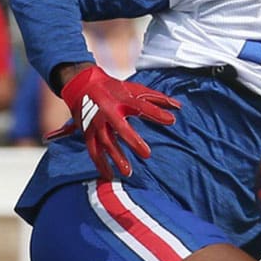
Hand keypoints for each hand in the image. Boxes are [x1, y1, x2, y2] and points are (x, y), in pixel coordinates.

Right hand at [45, 65, 179, 179]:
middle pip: (120, 128)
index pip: (141, 107)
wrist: (82, 85)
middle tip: (146, 154)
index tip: (171, 121)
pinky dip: (100, 164)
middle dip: (132, 141)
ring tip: (128, 172)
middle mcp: (108, 112)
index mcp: (122, 99)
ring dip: (116, 157)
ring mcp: (96, 123)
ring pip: (105, 143)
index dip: (156, 113)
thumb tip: (178, 107)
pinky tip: (109, 176)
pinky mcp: (87, 133)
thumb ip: (156, 98)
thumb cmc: (113, 88)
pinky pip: (93, 150)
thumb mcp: (134, 89)